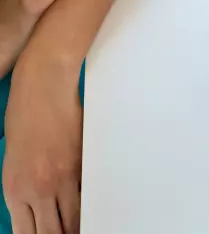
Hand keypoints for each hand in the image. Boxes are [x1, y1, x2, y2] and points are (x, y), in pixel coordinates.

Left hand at [3, 60, 83, 233]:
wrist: (42, 87)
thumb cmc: (24, 117)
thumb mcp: (13, 163)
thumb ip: (26, 190)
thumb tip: (40, 210)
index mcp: (15, 191)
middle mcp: (38, 188)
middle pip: (54, 231)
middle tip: (72, 233)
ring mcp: (63, 177)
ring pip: (76, 217)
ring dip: (81, 225)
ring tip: (87, 226)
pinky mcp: (83, 163)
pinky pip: (89, 193)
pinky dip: (92, 202)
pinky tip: (97, 206)